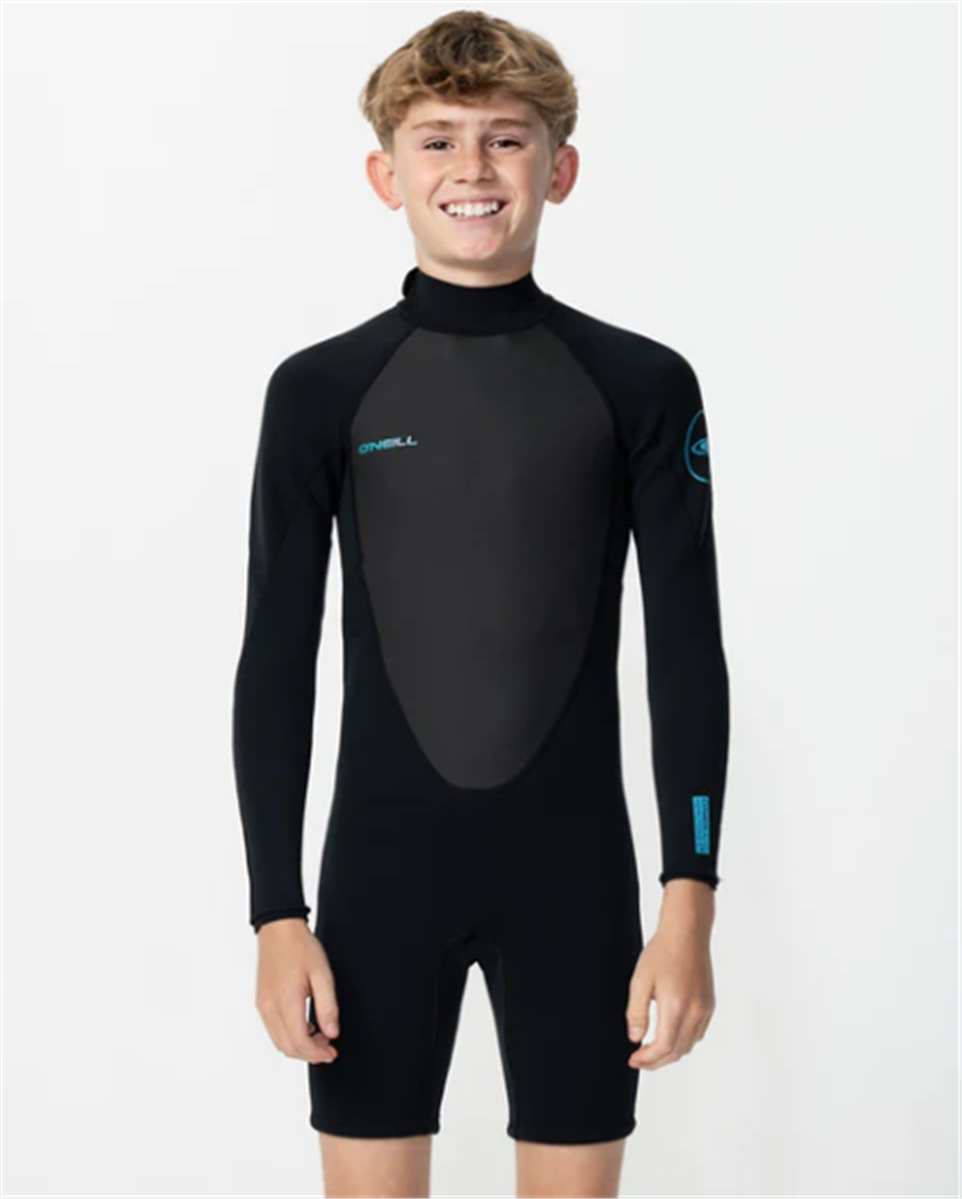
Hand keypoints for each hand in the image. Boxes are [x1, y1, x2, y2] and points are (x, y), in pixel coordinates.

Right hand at [255, 918, 339, 1065]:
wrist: (279, 929)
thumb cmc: (300, 947)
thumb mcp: (323, 975)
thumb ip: (328, 1007)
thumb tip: (332, 1033)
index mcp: (286, 1002)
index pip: (299, 1043)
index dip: (318, 1054)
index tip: (331, 1052)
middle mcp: (270, 1008)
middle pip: (287, 1048)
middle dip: (309, 1054)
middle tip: (328, 1048)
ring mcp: (263, 1005)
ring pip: (279, 1041)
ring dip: (299, 1046)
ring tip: (319, 1037)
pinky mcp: (261, 1001)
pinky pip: (274, 1029)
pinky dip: (289, 1035)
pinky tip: (305, 1026)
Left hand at [625, 884, 715, 1069]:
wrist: (687, 933)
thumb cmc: (663, 952)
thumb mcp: (640, 981)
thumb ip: (636, 1012)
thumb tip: (635, 1037)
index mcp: (676, 1006)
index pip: (663, 1047)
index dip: (647, 1059)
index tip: (634, 1059)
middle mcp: (695, 1011)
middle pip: (677, 1051)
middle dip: (656, 1061)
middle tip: (640, 1060)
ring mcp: (705, 1009)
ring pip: (689, 1045)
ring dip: (670, 1053)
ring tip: (652, 1050)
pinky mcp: (709, 1004)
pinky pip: (697, 1033)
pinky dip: (683, 1041)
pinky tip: (670, 1035)